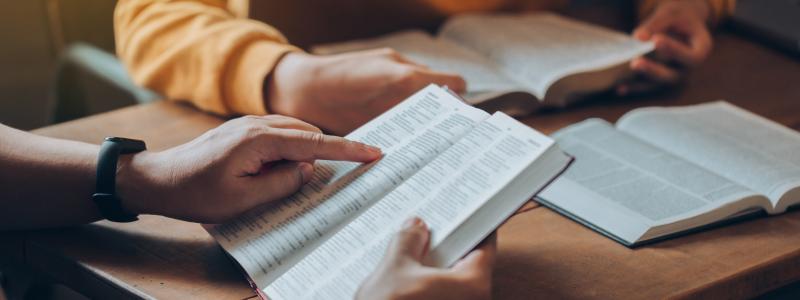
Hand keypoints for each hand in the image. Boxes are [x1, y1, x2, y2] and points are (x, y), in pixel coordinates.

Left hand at [115, 115, 380, 222]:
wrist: (158, 179)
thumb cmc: (196, 193)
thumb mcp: (243, 199)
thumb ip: (281, 183)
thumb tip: (307, 171)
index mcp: (260, 140)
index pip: (314, 143)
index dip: (347, 149)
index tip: (373, 152)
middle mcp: (257, 125)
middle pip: (308, 134)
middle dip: (335, 148)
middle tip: (362, 163)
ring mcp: (248, 126)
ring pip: (294, 133)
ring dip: (313, 150)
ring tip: (331, 169)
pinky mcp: (242, 132)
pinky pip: (279, 135)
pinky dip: (295, 148)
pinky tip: (296, 166)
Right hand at [267, 48, 466, 134]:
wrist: (310, 92)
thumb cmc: (349, 70)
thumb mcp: (386, 59)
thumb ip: (417, 71)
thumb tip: (442, 84)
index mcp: (409, 80)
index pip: (457, 85)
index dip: (456, 89)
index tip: (452, 96)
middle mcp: (405, 105)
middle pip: (447, 115)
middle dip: (447, 116)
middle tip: (444, 119)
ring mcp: (393, 127)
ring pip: (429, 134)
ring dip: (429, 132)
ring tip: (423, 131)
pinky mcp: (380, 142)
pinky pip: (405, 146)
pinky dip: (406, 144)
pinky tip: (402, 140)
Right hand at [357, 217, 495, 299]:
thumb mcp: (394, 268)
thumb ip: (408, 241)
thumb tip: (414, 228)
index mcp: (473, 285)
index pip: (485, 244)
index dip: (473, 225)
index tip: (469, 214)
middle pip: (469, 266)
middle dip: (448, 250)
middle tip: (431, 233)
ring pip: (454, 286)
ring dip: (437, 274)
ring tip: (413, 260)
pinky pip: (445, 298)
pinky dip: (432, 291)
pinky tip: (411, 284)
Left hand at [619, 0, 712, 94]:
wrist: (679, 24)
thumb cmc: (677, 18)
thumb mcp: (671, 15)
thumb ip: (656, 24)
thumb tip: (638, 37)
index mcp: (700, 50)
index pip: (691, 56)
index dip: (674, 50)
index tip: (656, 40)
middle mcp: (688, 68)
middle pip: (673, 75)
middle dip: (653, 70)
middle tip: (635, 62)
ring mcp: (674, 76)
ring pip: (657, 84)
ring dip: (640, 81)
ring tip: (622, 78)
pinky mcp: (659, 80)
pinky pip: (646, 86)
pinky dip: (633, 87)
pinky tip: (620, 88)